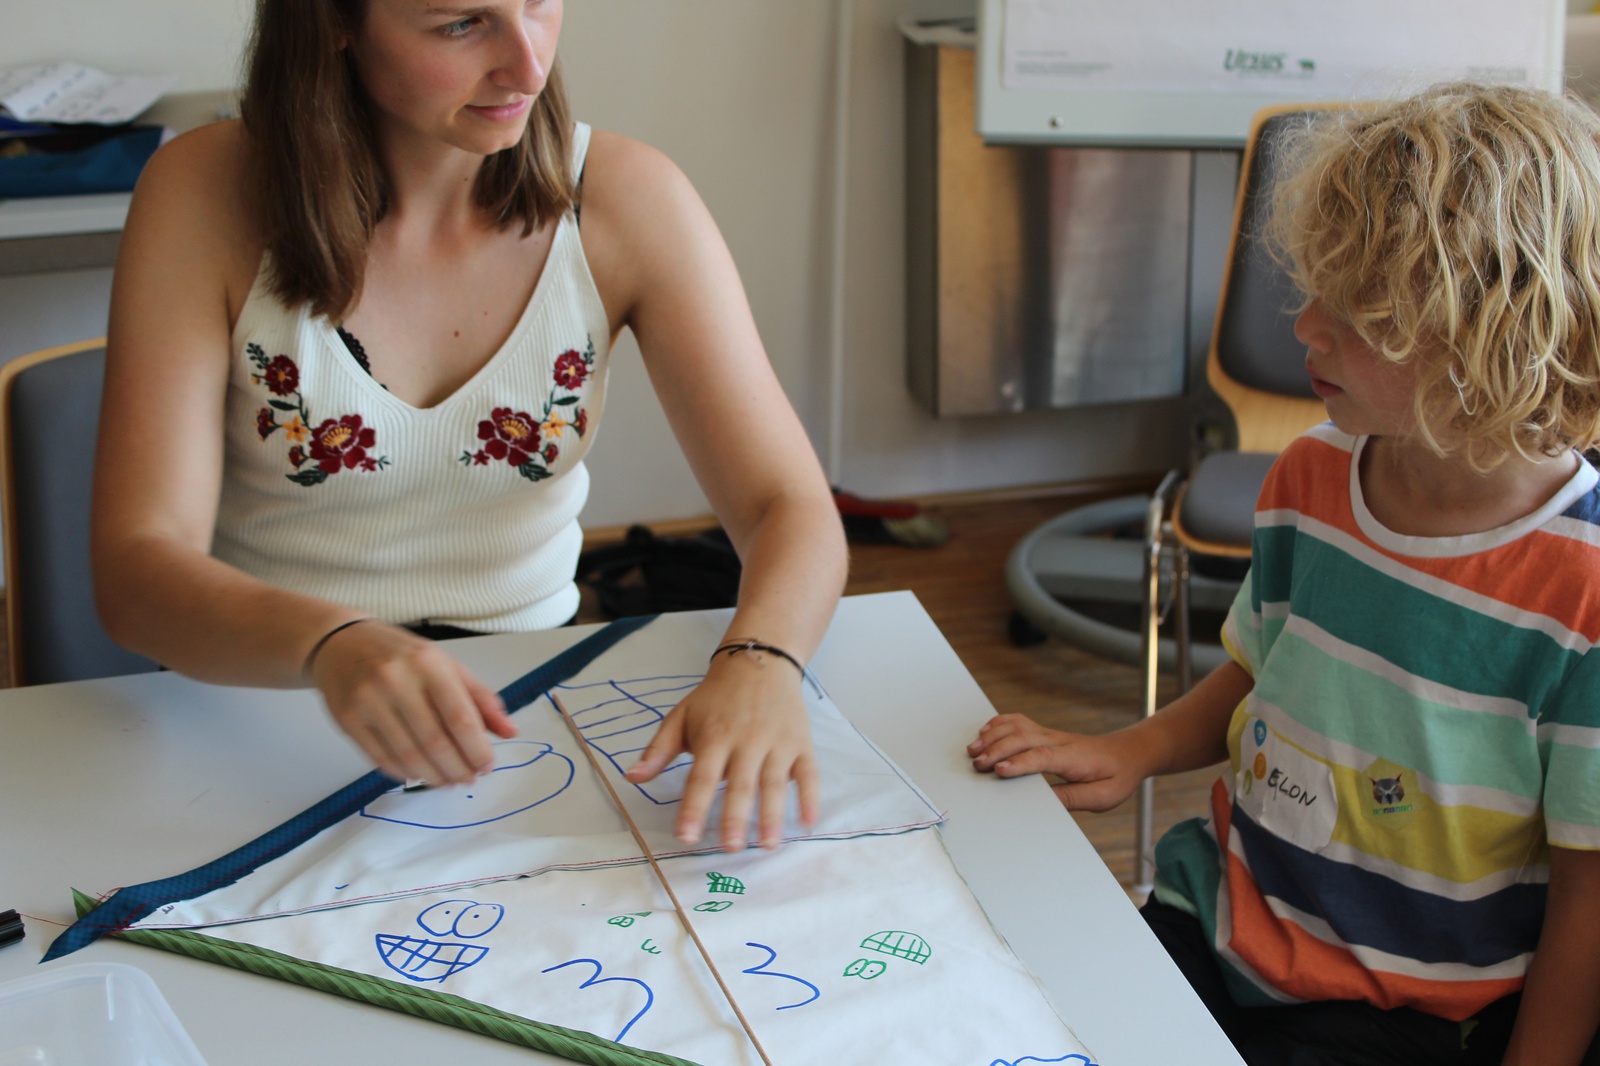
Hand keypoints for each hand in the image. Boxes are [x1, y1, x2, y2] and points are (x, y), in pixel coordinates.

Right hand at [309, 621, 515, 787]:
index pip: (460, 717)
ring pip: (408, 755)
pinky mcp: (347, 719)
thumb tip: (510, 731)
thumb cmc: (402, 656)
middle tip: (468, 779)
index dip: (477, 749)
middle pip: (435, 742)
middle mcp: (396, 680)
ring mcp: (368, 700)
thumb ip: (480, 699)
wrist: (341, 642)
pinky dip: (404, 773)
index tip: (487, 766)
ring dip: (433, 776)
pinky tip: (418, 774)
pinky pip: (380, 758)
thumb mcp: (446, 665)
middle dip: (458, 769)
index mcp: (429, 664)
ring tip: (447, 780)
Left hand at [626, 649, 817, 850]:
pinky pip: (809, 773)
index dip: (693, 807)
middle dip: (735, 818)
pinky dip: (810, 797)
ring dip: (772, 815)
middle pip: (740, 784)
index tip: (686, 836)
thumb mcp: (681, 716)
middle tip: (730, 849)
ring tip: (767, 845)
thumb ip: (658, 750)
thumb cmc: (715, 697)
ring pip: (775, 783)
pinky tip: (808, 822)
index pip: (701, 777)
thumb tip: (630, 778)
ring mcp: (777, 742)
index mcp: (714, 737)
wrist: (759, 662)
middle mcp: (747, 740)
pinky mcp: (801, 743)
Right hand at [967, 713, 1148, 811]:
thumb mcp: (1102, 797)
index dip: (1019, 763)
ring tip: (973, 750)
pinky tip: (985, 731)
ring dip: (993, 735)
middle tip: (977, 765)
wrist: (1128, 754)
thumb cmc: (1115, 777)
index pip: (1042, 757)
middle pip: (1023, 738)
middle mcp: (1059, 741)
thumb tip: (1045, 803)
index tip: (999, 771)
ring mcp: (1050, 734)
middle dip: (997, 750)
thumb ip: (1073, 798)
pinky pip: (1019, 721)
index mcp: (1074, 758)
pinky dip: (999, 723)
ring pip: (1017, 726)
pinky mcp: (1045, 733)